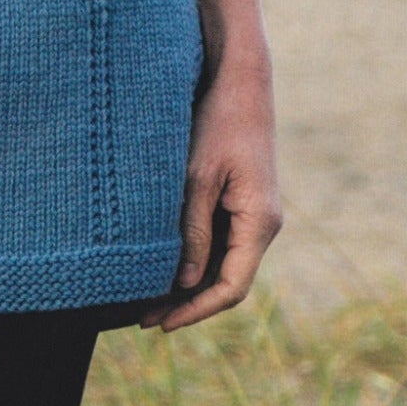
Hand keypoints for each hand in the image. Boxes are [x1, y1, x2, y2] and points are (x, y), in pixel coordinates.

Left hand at [139, 58, 282, 331]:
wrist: (240, 81)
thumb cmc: (218, 122)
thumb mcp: (197, 177)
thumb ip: (193, 230)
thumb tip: (185, 283)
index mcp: (259, 223)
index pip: (231, 287)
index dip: (196, 310)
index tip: (161, 323)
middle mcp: (263, 225)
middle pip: (226, 281)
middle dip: (187, 302)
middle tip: (142, 319)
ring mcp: (255, 214)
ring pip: (222, 263)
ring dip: (188, 282)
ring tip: (145, 298)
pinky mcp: (243, 202)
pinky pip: (220, 242)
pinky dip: (194, 257)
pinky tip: (163, 263)